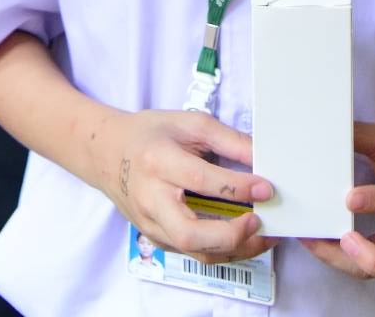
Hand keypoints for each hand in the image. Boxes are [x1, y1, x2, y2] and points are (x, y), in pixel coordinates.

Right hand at [94, 108, 274, 264]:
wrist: (107, 153)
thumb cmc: (149, 134)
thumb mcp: (188, 123)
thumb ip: (226, 139)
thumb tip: (261, 157)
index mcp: (158, 161)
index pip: (200, 180)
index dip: (237, 187)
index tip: (266, 188)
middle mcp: (152, 198)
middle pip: (189, 233)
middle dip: (230, 234)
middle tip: (258, 221)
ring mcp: (151, 223)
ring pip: (193, 251)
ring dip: (233, 250)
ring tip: (262, 237)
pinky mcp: (156, 238)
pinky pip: (192, 252)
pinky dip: (221, 250)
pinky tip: (243, 239)